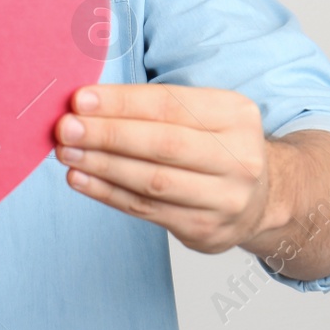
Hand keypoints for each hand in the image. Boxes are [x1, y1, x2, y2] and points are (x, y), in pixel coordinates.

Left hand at [54, 83, 277, 253]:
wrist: (263, 197)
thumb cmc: (217, 144)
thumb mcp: (207, 112)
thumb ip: (155, 106)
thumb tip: (89, 102)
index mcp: (236, 115)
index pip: (170, 104)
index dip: (122, 102)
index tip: (80, 99)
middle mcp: (238, 158)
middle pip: (162, 145)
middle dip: (107, 134)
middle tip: (66, 127)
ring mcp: (225, 199)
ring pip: (152, 181)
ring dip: (102, 166)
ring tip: (67, 153)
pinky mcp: (206, 230)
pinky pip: (146, 210)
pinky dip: (107, 193)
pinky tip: (80, 179)